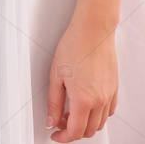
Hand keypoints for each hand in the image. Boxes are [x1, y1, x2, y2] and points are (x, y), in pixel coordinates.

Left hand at [47, 15, 118, 141]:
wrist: (93, 32)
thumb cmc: (74, 47)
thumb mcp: (55, 76)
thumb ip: (53, 102)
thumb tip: (51, 120)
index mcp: (83, 99)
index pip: (74, 131)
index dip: (63, 137)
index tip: (55, 135)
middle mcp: (99, 101)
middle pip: (88, 130)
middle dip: (72, 131)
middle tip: (59, 122)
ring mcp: (109, 95)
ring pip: (99, 123)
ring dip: (85, 124)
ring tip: (69, 112)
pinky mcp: (114, 89)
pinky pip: (108, 111)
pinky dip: (97, 115)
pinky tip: (86, 105)